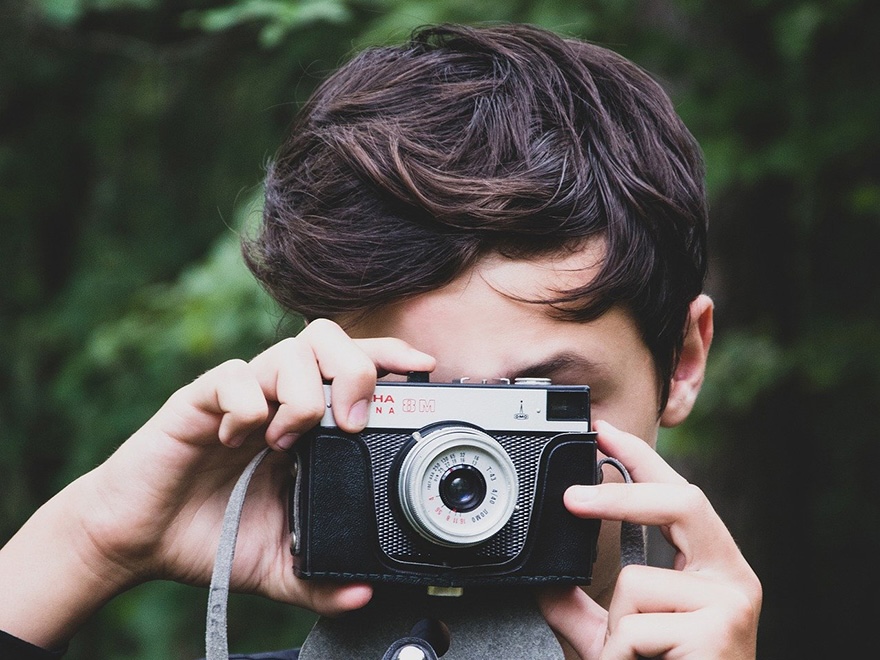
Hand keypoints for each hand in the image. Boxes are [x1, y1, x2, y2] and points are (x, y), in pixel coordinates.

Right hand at [0, 319, 435, 647]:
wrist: (141, 540)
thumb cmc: (210, 537)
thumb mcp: (279, 564)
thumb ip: (321, 578)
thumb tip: (364, 594)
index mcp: (304, 423)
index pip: (353, 366)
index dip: (388, 356)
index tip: (423, 369)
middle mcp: (276, 399)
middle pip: (327, 339)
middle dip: (353, 367)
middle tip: (352, 420)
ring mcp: (239, 396)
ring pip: (287, 353)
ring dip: (301, 394)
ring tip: (287, 441)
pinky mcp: (199, 401)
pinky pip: (233, 377)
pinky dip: (247, 404)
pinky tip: (242, 439)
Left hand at [537, 420, 761, 658]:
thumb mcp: (614, 643)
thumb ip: (585, 609)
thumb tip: (546, 578)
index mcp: (709, 570)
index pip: (679, 498)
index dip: (643, 459)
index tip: (605, 431)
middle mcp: (729, 578)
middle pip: (682, 504)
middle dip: (621, 497)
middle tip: (571, 499)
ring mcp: (731, 604)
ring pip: (638, 583)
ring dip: (618, 631)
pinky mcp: (720, 632)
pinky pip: (638, 625)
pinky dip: (622, 655)